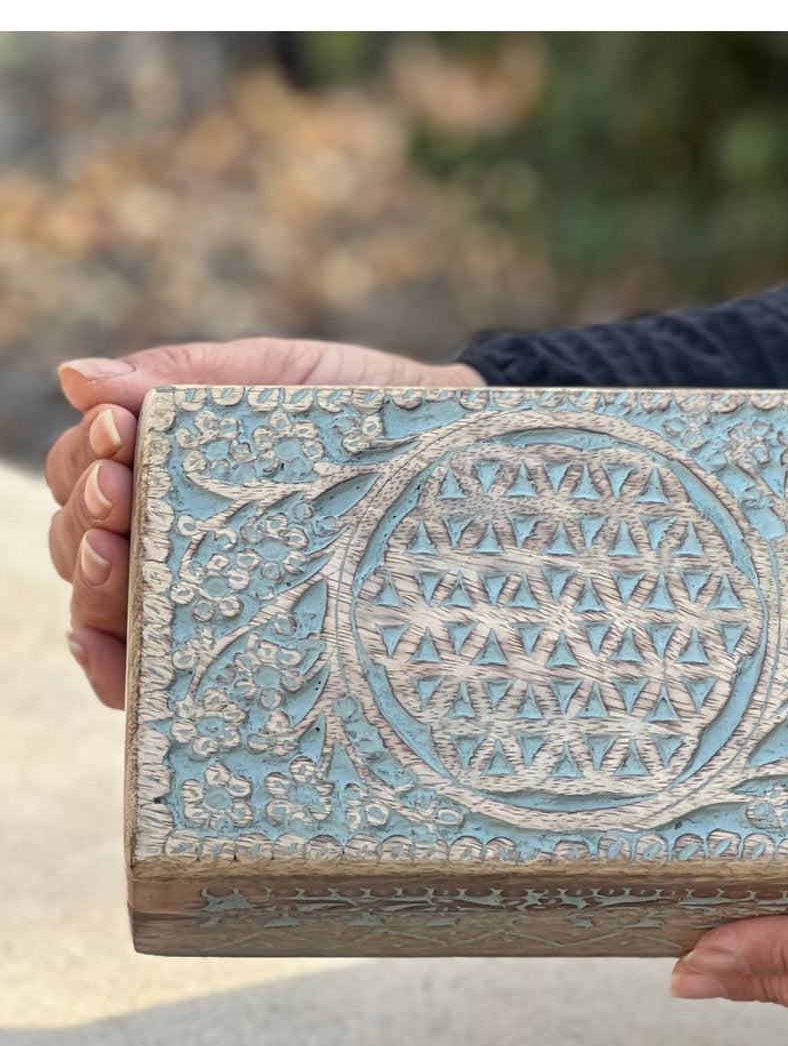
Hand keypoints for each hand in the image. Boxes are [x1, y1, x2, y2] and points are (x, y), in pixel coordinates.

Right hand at [45, 337, 482, 707]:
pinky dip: (117, 664)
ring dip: (92, 586)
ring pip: (105, 603)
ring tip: (117, 563)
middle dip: (86, 521)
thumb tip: (77, 378)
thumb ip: (186, 379)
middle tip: (120, 498)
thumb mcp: (276, 378)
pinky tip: (110, 654)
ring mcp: (202, 591)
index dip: (84, 458)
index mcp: (167, 466)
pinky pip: (154, 667)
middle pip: (81, 541)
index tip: (116, 437)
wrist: (451, 456)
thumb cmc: (361, 410)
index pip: (86, 471)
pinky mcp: (241, 643)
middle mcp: (170, 534)